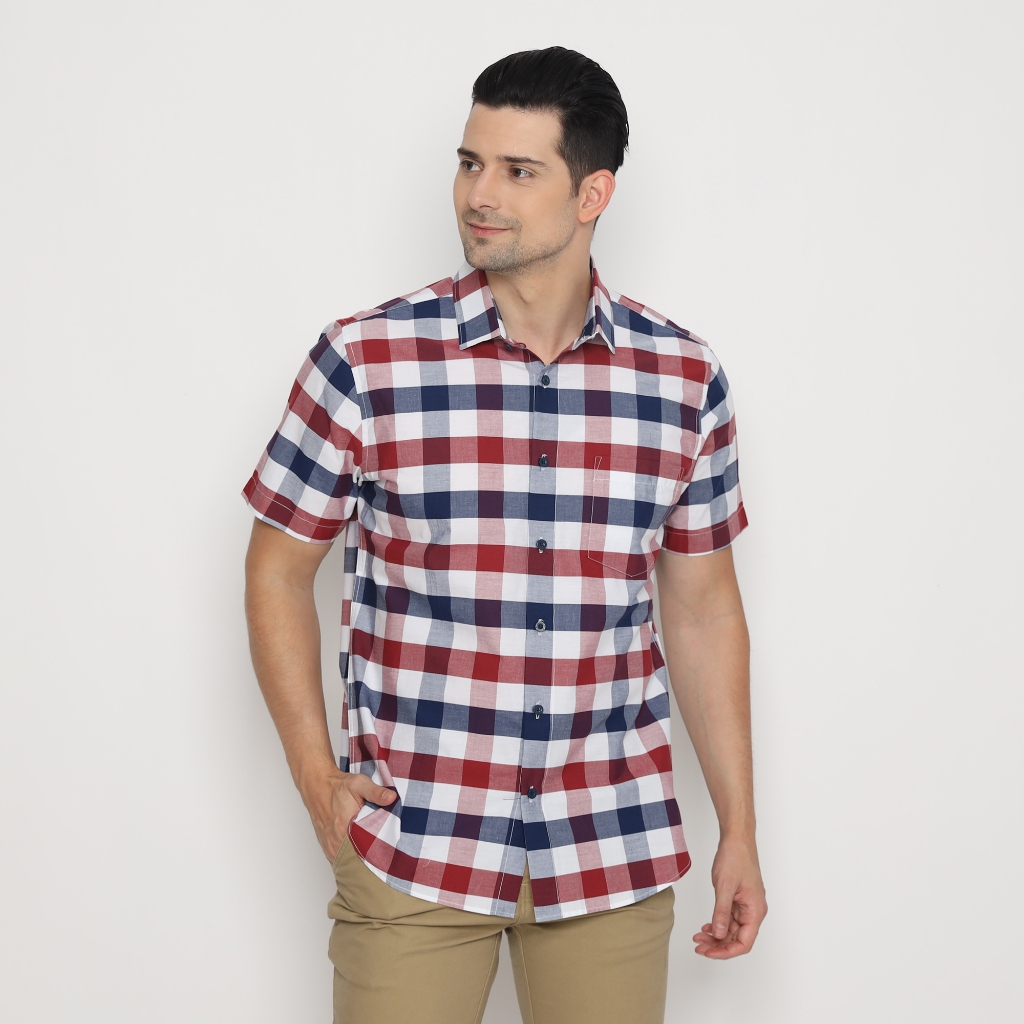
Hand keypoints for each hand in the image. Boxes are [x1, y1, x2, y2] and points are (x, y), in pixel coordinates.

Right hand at [299, 765, 396, 862]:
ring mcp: (330, 846)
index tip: (388, 851)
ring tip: (372, 857)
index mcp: (345, 827)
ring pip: (348, 863)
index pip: (366, 850)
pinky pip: (339, 862)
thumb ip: (376, 792)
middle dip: (371, 859)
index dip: (379, 852)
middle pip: (358, 860)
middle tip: (383, 855)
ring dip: (359, 861)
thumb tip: (392, 797)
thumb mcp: (359, 784)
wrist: (317, 787)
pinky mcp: (327, 848)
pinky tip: (358, 857)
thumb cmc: (338, 786)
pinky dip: (349, 861)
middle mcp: (336, 840)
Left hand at [692, 837, 766, 958]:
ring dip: (716, 936)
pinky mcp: (738, 900)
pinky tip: (706, 926)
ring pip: (732, 930)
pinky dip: (717, 924)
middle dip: (718, 945)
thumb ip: (722, 912)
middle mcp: (753, 911)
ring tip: (698, 937)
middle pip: (737, 939)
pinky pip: (729, 919)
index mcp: (755, 911)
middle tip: (698, 946)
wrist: (736, 840)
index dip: (726, 951)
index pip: (744, 943)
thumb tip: (719, 934)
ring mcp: (746, 906)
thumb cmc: (735, 858)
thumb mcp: (725, 886)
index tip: (709, 953)